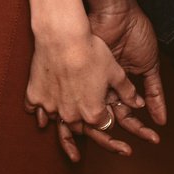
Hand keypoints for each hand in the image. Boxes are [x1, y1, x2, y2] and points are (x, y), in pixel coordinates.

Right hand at [25, 19, 143, 162]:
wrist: (61, 35)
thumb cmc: (90, 51)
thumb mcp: (114, 71)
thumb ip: (126, 91)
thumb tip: (138, 103)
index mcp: (93, 113)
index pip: (102, 125)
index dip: (107, 118)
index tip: (108, 113)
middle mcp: (70, 115)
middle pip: (79, 127)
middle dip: (85, 125)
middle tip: (87, 126)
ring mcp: (50, 107)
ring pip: (57, 122)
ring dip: (62, 125)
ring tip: (64, 137)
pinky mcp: (35, 96)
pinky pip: (34, 110)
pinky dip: (38, 112)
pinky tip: (41, 115)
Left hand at [81, 3, 166, 143]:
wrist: (118, 14)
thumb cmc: (134, 33)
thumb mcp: (149, 66)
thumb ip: (154, 92)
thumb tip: (161, 117)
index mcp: (120, 84)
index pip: (129, 113)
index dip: (140, 128)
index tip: (154, 139)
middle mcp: (105, 86)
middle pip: (114, 118)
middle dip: (130, 132)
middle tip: (140, 146)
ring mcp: (93, 82)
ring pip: (101, 114)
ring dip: (112, 131)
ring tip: (123, 145)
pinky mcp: (84, 76)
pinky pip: (88, 100)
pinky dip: (94, 115)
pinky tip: (107, 126)